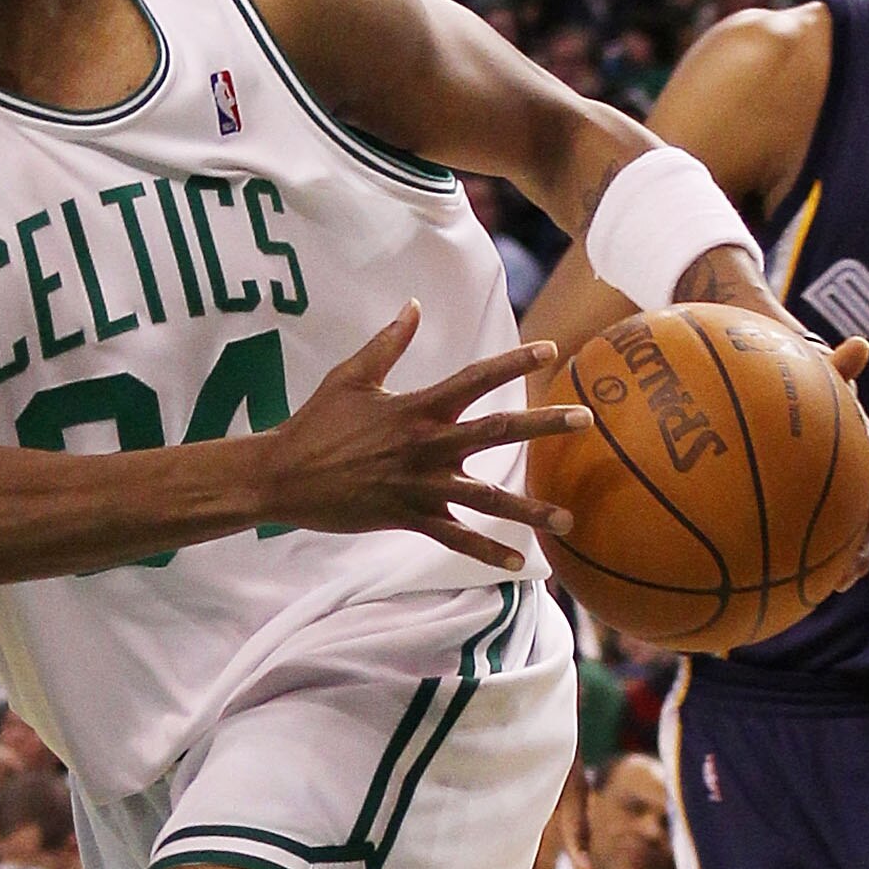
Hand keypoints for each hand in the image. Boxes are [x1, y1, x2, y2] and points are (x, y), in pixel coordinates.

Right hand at [258, 305, 592, 571]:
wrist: (282, 477)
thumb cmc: (315, 424)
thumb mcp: (351, 376)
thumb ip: (388, 343)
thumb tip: (413, 305)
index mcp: (417, 407)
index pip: (476, 378)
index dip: (514, 362)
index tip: (552, 350)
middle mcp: (427, 444)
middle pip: (498, 430)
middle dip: (545, 425)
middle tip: (586, 420)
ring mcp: (421, 484)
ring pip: (487, 497)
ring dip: (530, 510)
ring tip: (568, 519)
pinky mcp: (409, 517)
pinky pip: (456, 537)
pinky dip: (487, 551)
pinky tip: (520, 563)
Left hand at [823, 334, 868, 579]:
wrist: (813, 398)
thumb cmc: (816, 384)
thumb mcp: (826, 373)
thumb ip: (839, 365)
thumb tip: (859, 343)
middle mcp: (867, 474)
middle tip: (855, 568)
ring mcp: (852, 493)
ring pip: (859, 533)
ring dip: (852, 559)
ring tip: (838, 586)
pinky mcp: (835, 508)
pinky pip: (834, 536)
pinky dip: (826, 559)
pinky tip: (807, 584)